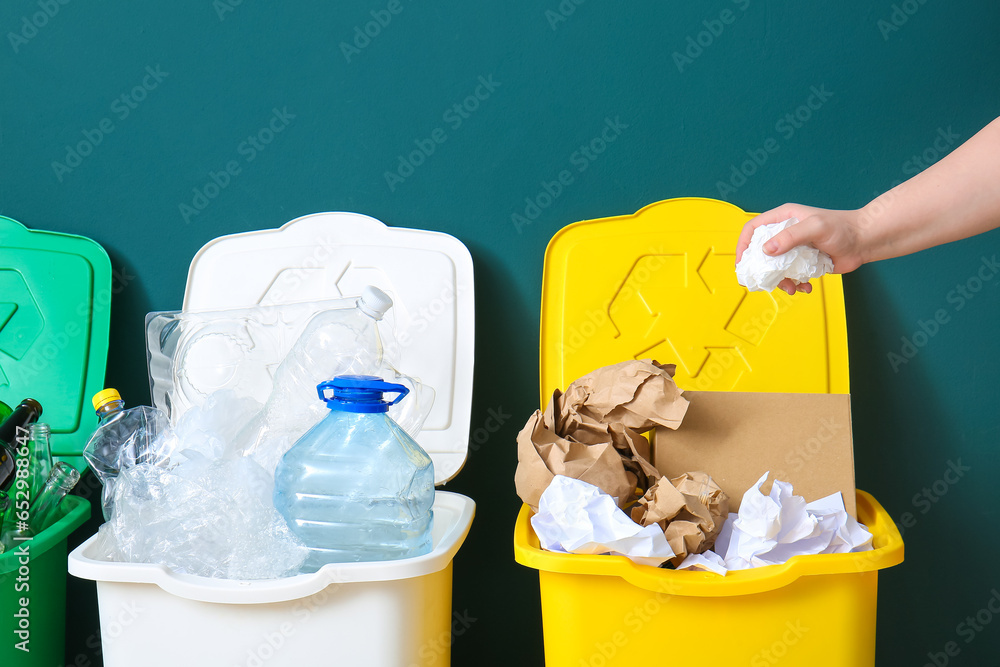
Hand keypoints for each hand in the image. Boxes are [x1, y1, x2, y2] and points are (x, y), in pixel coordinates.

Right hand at [735, 203, 868, 294]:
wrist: (864, 242)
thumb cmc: (842, 228)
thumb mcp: (815, 227)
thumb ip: (790, 237)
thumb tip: (766, 250)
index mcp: (783, 218)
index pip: (753, 229)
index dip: (743, 245)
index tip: (741, 262)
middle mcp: (785, 233)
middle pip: (760, 252)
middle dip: (761, 269)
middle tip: (764, 283)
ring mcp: (794, 250)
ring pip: (774, 268)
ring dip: (780, 282)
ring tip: (792, 288)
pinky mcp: (803, 263)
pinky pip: (790, 276)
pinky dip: (794, 285)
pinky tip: (805, 287)